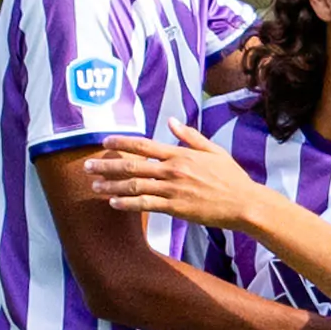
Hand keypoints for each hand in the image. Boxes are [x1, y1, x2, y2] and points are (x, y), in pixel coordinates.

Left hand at [84, 120, 272, 230]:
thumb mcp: (213, 150)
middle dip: (106, 166)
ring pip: (134, 186)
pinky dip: (127, 204)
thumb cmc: (231, 177)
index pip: (143, 145)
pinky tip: (113, 204)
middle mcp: (172, 170)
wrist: (244, 203)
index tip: (104, 142)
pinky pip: (146, 205)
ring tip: (94, 187)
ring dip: (111, 187)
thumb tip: (172, 121)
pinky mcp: (175, 208)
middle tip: (86, 167)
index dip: (121, 143)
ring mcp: (173, 189)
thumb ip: (190, 136)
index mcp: (180, 154)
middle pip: (132, 166)